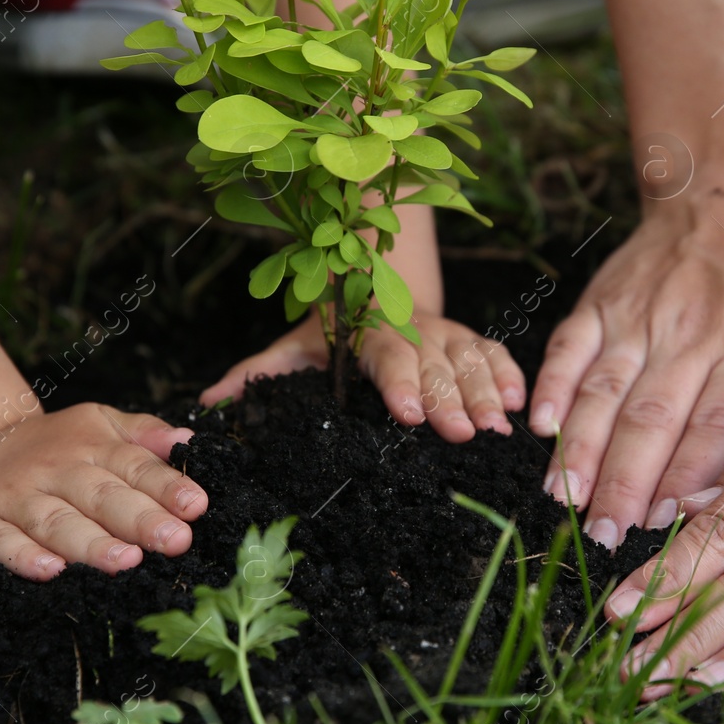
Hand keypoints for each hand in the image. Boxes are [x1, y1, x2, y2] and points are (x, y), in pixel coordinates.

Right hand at [0, 403, 205, 579]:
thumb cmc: (57, 444)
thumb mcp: (101, 423)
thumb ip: (144, 433)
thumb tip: (187, 439)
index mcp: (90, 446)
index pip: (134, 466)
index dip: (166, 487)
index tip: (196, 506)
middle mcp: (54, 470)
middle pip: (99, 496)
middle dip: (138, 519)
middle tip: (174, 540)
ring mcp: (14, 497)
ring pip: (54, 522)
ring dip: (90, 543)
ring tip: (125, 562)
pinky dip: (22, 557)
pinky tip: (51, 572)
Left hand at [201, 311, 526, 441]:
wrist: (373, 287)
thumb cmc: (331, 332)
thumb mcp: (292, 349)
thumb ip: (254, 374)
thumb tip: (206, 401)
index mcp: (369, 332)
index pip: (385, 356)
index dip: (398, 383)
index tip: (404, 415)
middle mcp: (413, 328)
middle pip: (434, 364)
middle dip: (449, 399)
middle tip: (464, 435)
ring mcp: (446, 332)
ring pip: (469, 360)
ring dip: (485, 394)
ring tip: (497, 431)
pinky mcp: (471, 340)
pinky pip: (494, 354)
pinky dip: (508, 376)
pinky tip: (517, 406)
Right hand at [532, 178, 723, 548]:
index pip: (718, 426)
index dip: (687, 480)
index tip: (666, 530)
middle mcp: (693, 332)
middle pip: (653, 420)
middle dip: (626, 485)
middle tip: (607, 539)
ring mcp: (641, 315)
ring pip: (604, 392)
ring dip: (582, 451)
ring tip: (567, 502)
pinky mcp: (603, 300)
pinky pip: (569, 347)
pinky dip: (550, 388)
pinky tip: (539, 431)